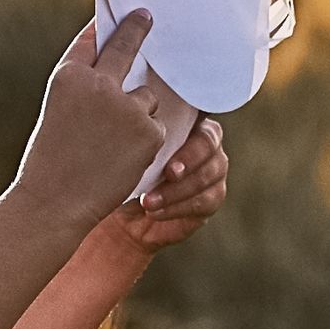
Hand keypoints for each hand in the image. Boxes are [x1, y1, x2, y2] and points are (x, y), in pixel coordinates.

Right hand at [18, 5, 190, 221]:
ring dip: (136, 115)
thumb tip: (119, 69)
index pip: (92, 39)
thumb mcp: (59, 113)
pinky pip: (155, 127)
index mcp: (68, 76)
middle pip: (126, 47)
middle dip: (137, 30)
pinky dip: (145, 142)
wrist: (54, 201)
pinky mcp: (148, 130)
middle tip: (146, 17)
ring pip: (145, 98)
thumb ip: (85, 88)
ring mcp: (126, 106)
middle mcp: (97, 83)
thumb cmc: (51, 161)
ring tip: (110, 145)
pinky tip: (122, 159)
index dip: (108, 25)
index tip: (124, 11)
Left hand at [106, 114, 229, 261]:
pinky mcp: (211, 199)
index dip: (190, 119)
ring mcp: (211, 170)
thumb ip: (134, 133)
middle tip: (168, 172)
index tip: (167, 133)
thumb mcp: (121, 152)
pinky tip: (155, 211)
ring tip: (148, 200)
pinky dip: (179, 207)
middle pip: (209, 141)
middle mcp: (202, 143)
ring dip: (178, 188)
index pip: (197, 111)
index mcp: (182, 122)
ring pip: (210, 173)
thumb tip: (134, 120)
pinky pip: (206, 200)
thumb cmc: (119, 175)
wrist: (118, 217)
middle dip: (189, 157)